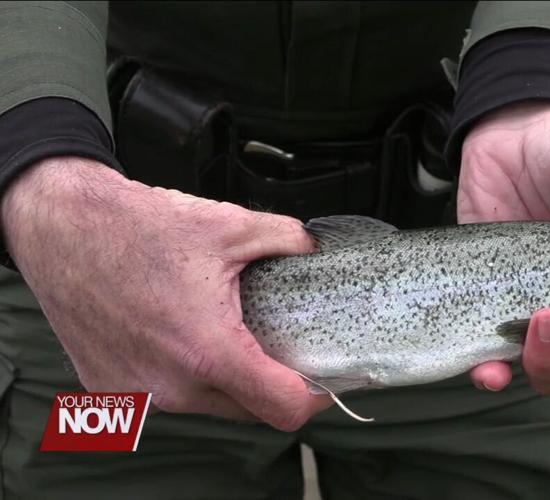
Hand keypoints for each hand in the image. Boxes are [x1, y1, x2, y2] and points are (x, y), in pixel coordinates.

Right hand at [2, 157, 330, 429]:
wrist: (63, 229)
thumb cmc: (137, 228)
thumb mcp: (230, 225)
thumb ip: (288, 239)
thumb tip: (317, 248)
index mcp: (208, 351)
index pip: (283, 407)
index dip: (315, 397)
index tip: (324, 377)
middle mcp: (173, 385)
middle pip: (250, 408)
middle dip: (272, 383)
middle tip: (281, 347)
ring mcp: (139, 394)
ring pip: (210, 404)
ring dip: (228, 379)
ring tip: (229, 334)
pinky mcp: (113, 391)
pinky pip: (170, 395)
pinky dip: (187, 375)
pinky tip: (183, 337)